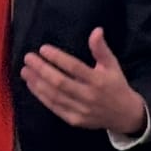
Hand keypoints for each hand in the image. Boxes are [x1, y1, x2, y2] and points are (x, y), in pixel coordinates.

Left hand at [20, 27, 147, 134]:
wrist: (125, 116)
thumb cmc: (116, 85)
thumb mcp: (112, 66)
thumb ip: (101, 49)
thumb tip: (96, 30)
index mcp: (99, 80)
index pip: (74, 67)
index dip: (57, 58)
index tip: (43, 49)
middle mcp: (89, 96)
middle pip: (60, 82)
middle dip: (41, 69)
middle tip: (28, 58)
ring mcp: (81, 110)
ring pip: (54, 95)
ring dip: (37, 82)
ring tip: (25, 70)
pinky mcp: (74, 119)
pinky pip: (54, 107)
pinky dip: (40, 96)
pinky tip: (31, 85)